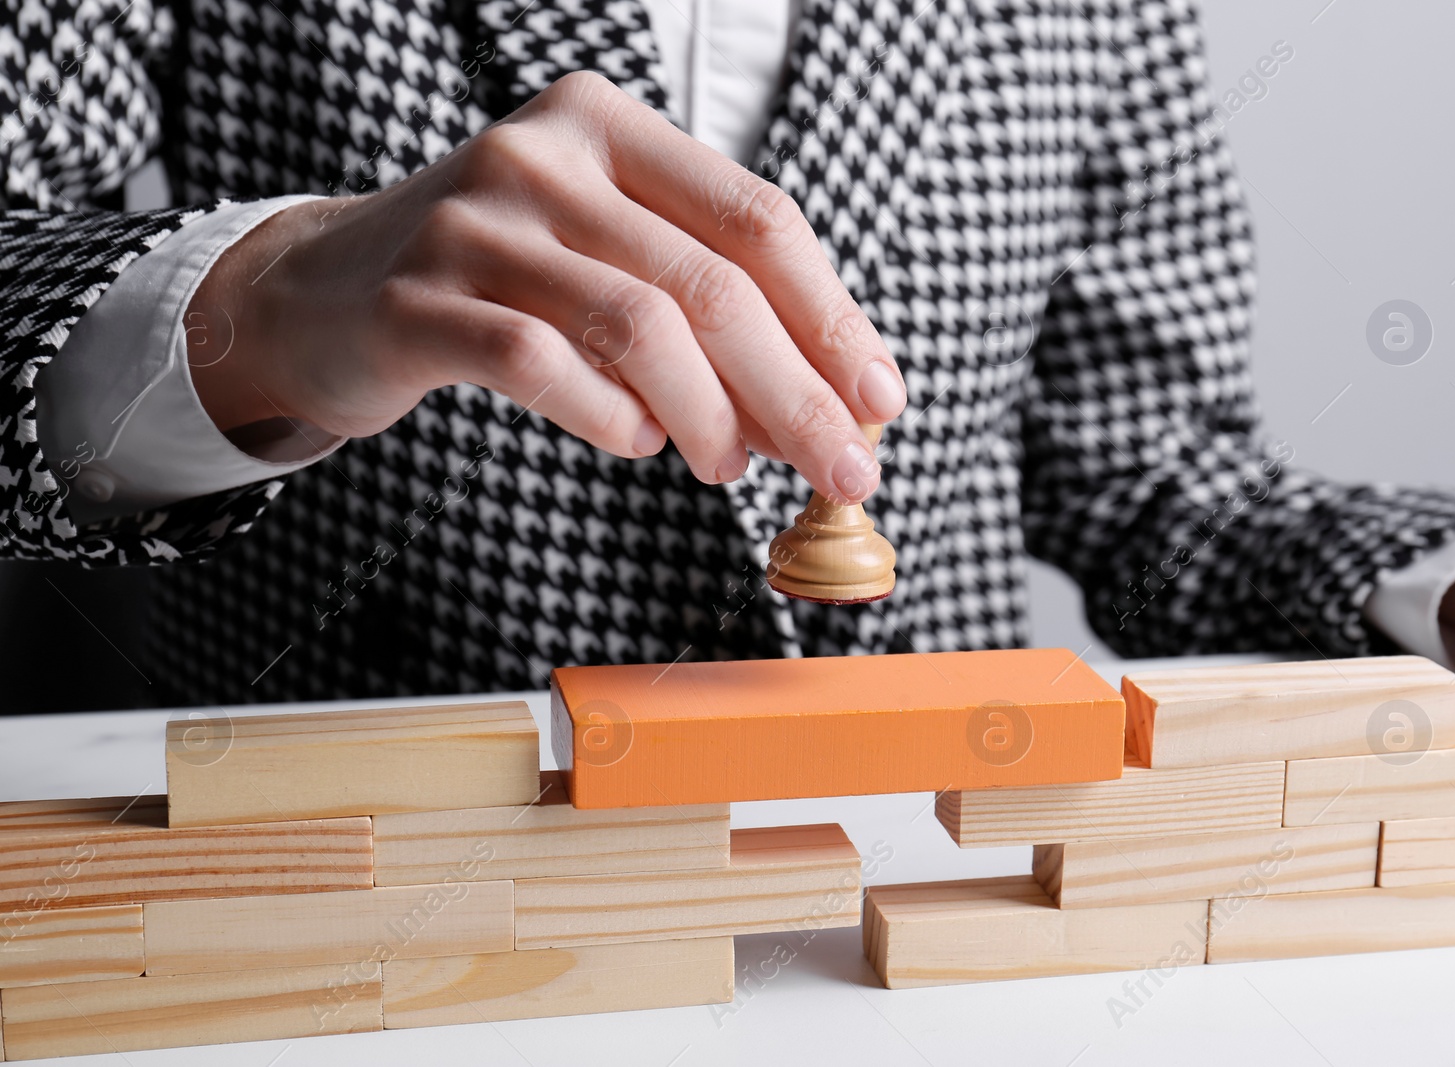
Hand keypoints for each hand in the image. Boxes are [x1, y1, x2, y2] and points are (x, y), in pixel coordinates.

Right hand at [187, 71, 905, 503]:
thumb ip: (706, 304)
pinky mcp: (416, 301)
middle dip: (797, 391)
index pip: (757, 218)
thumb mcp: (607, 253)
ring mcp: (473, 222)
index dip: (832, 317)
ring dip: (712, 415)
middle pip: (712, 282)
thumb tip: (827, 404)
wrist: (322, 290)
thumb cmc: (497, 278)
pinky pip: (544, 365)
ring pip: (638, 326)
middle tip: (841, 469)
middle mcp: (543, 155)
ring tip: (729, 465)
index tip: (881, 400)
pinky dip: (613, 419)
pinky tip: (639, 441)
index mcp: (610, 127)